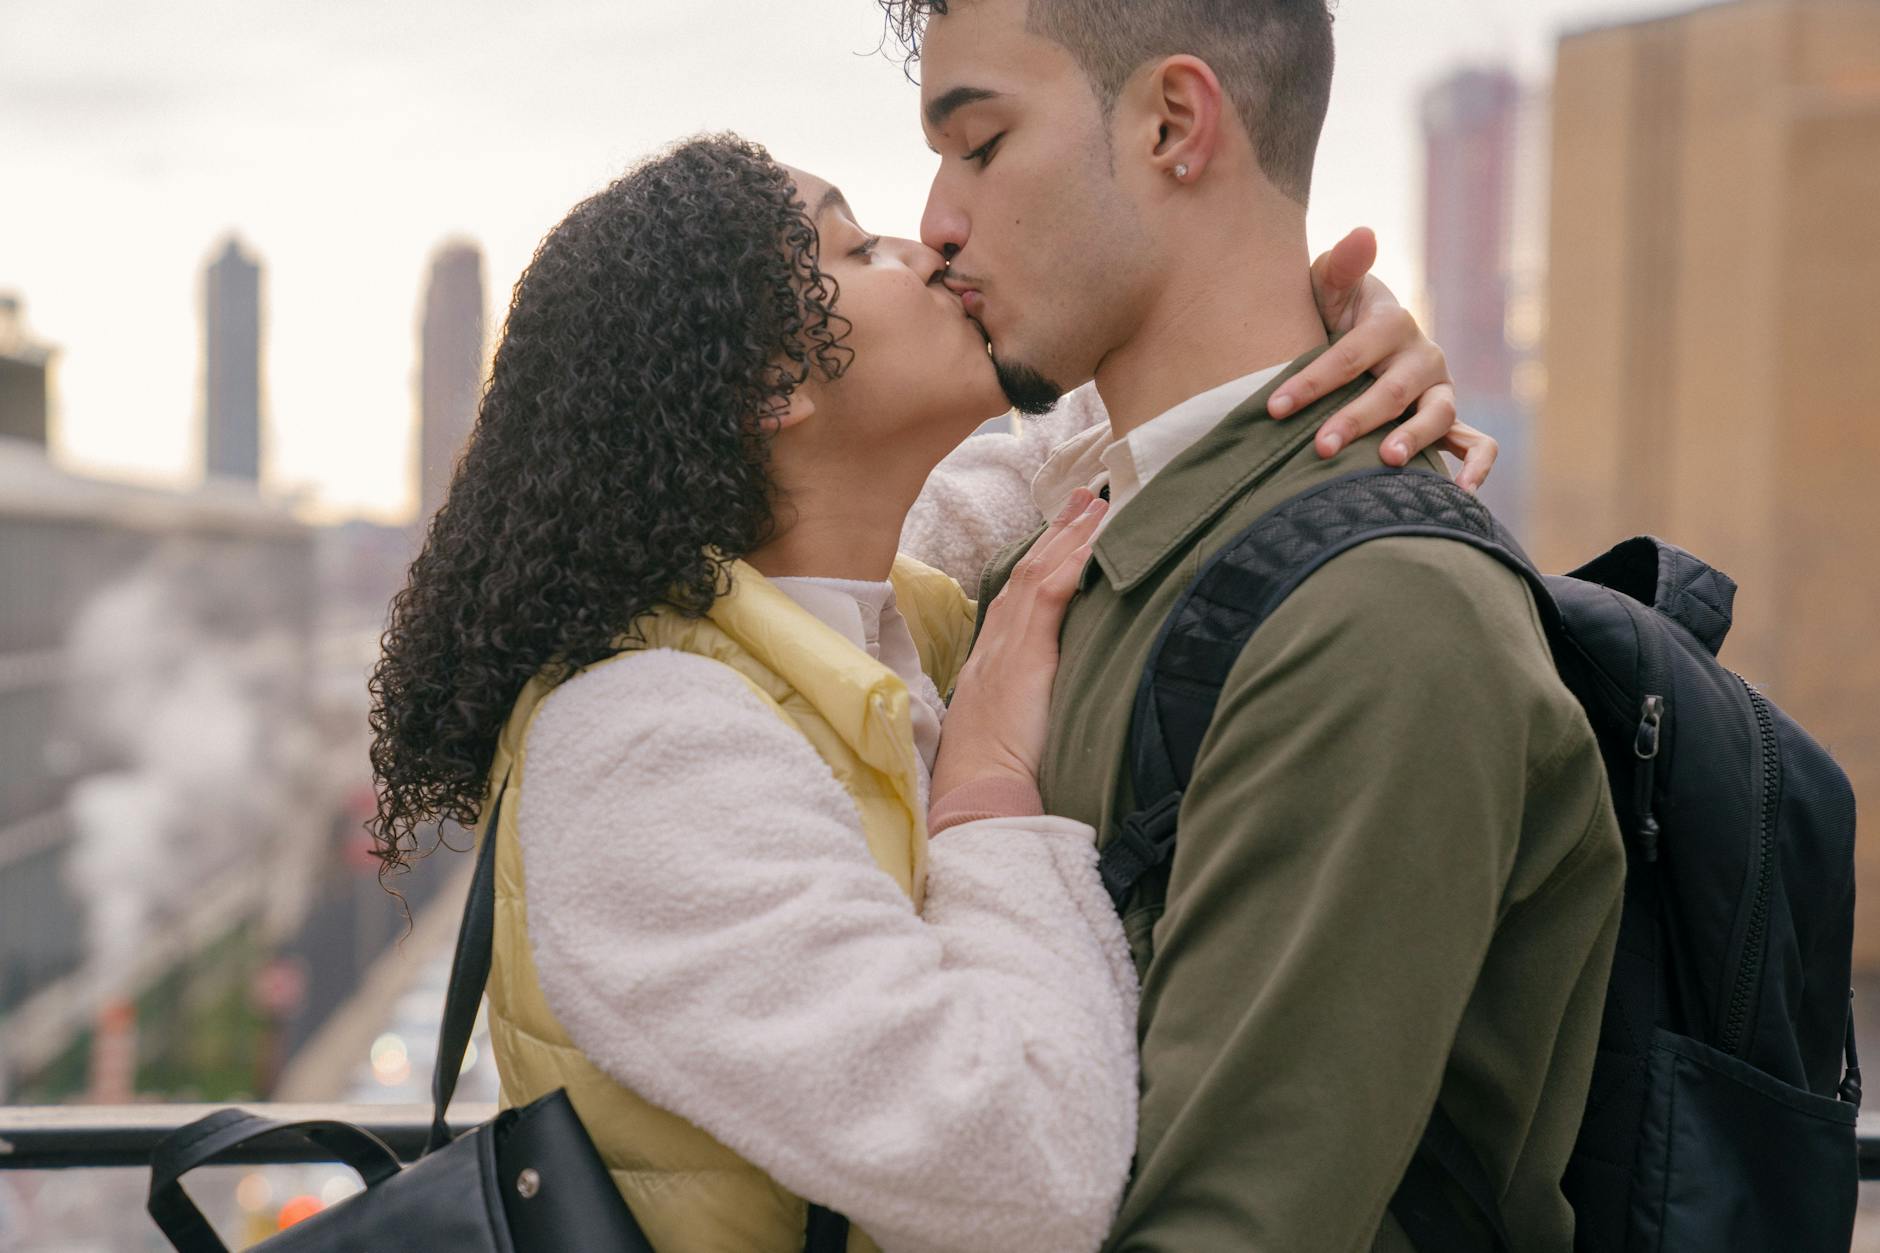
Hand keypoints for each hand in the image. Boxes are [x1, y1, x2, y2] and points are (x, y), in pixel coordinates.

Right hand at [932, 488, 1106, 800]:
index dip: (1040, 558)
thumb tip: (1048, 694)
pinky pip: (1048, 599)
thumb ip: (1025, 699)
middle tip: (1085, 495)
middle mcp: (995, 644)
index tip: (1063, 528)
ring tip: (1096, 504)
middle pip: (1026, 572)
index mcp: (990, 659)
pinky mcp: (1025, 657)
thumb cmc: (994, 773)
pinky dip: (1070, 566)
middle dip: (1056, 531)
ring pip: (1037, 575)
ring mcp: (1007, 647)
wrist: (978, 792)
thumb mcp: (1009, 725)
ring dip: (1068, 536)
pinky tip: (1093, 543)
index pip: (1017, 595)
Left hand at [1269, 228, 1497, 492]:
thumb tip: (1362, 233)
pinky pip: (1478, 442)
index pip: (1351, 353)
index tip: (1274, 407)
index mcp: (1390, 323)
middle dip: (1354, 418)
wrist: (1361, 331)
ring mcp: (1439, 388)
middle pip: (1391, 390)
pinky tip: (1460, 492)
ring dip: (1413, 438)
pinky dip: (1477, 466)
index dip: (1313, 380)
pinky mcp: (1450, 418)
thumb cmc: (1334, 313)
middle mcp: (1421, 355)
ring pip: (1437, 414)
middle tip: (1320, 447)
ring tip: (1384, 461)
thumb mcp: (1329, 287)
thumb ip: (1340, 266)